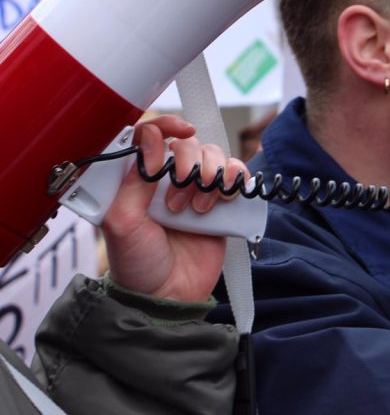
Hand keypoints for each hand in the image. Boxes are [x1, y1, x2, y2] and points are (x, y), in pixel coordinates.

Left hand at [101, 115, 247, 302]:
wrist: (169, 296)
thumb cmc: (138, 264)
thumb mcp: (122, 223)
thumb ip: (133, 181)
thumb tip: (149, 140)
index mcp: (138, 180)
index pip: (151, 136)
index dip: (165, 126)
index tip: (179, 131)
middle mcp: (167, 180)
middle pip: (188, 144)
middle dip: (190, 163)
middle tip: (183, 188)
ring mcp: (195, 190)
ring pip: (214, 156)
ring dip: (210, 175)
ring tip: (199, 206)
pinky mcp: (220, 204)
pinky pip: (236, 175)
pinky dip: (234, 180)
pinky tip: (222, 200)